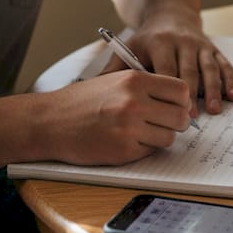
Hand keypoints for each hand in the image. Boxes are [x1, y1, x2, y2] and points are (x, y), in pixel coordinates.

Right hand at [44, 70, 192, 165]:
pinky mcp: (123, 151)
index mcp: (134, 80)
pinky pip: (150, 152)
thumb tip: (181, 100)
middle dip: (175, 123)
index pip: (181, 90)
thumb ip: (146, 86)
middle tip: (162, 123)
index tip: (174, 106)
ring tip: (141, 132)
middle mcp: (134, 102)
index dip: (182, 101)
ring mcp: (129, 128)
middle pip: (180, 117)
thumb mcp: (114, 79)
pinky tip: (125, 141)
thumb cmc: (82, 101)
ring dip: (160, 137)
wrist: (50, 122)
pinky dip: (142, 149)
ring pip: (169, 138)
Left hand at [104, 21, 232, 116]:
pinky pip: (224, 64)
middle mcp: (181, 41)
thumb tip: (93, 94)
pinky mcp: (213, 47)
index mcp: (159, 43)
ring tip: (215, 110)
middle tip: (192, 117)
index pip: (166, 69)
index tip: (171, 111)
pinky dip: (230, 80)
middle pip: (189, 70)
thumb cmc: (145, 40)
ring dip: (213, 89)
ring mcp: (199, 44)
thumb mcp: (128, 48)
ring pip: (209, 68)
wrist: (168, 13)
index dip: (170, 91)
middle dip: (191, 94)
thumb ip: (114, 70)